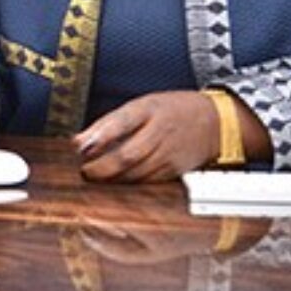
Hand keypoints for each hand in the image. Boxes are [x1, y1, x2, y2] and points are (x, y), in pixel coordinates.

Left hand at [71, 90, 217, 182]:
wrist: (213, 122)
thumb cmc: (170, 111)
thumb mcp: (140, 106)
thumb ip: (108, 123)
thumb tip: (77, 141)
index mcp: (148, 109)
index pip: (121, 122)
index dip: (99, 137)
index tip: (79, 148)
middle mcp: (160, 131)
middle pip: (128, 155)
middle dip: (102, 168)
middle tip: (84, 172)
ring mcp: (170, 153)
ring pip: (136, 173)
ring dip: (113, 179)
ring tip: (96, 179)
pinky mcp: (175, 171)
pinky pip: (148, 182)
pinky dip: (129, 184)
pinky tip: (117, 183)